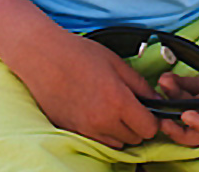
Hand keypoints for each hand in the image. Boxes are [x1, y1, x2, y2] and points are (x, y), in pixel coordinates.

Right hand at [13, 30, 160, 149]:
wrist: (43, 57)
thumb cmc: (78, 54)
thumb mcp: (115, 62)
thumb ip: (139, 84)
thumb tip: (156, 99)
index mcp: (117, 101)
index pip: (149, 128)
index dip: (152, 119)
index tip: (148, 110)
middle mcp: (103, 121)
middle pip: (134, 139)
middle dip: (137, 125)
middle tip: (129, 106)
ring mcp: (86, 130)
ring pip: (116, 143)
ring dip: (119, 131)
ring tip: (111, 108)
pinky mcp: (72, 132)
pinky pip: (96, 141)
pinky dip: (102, 132)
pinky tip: (95, 111)